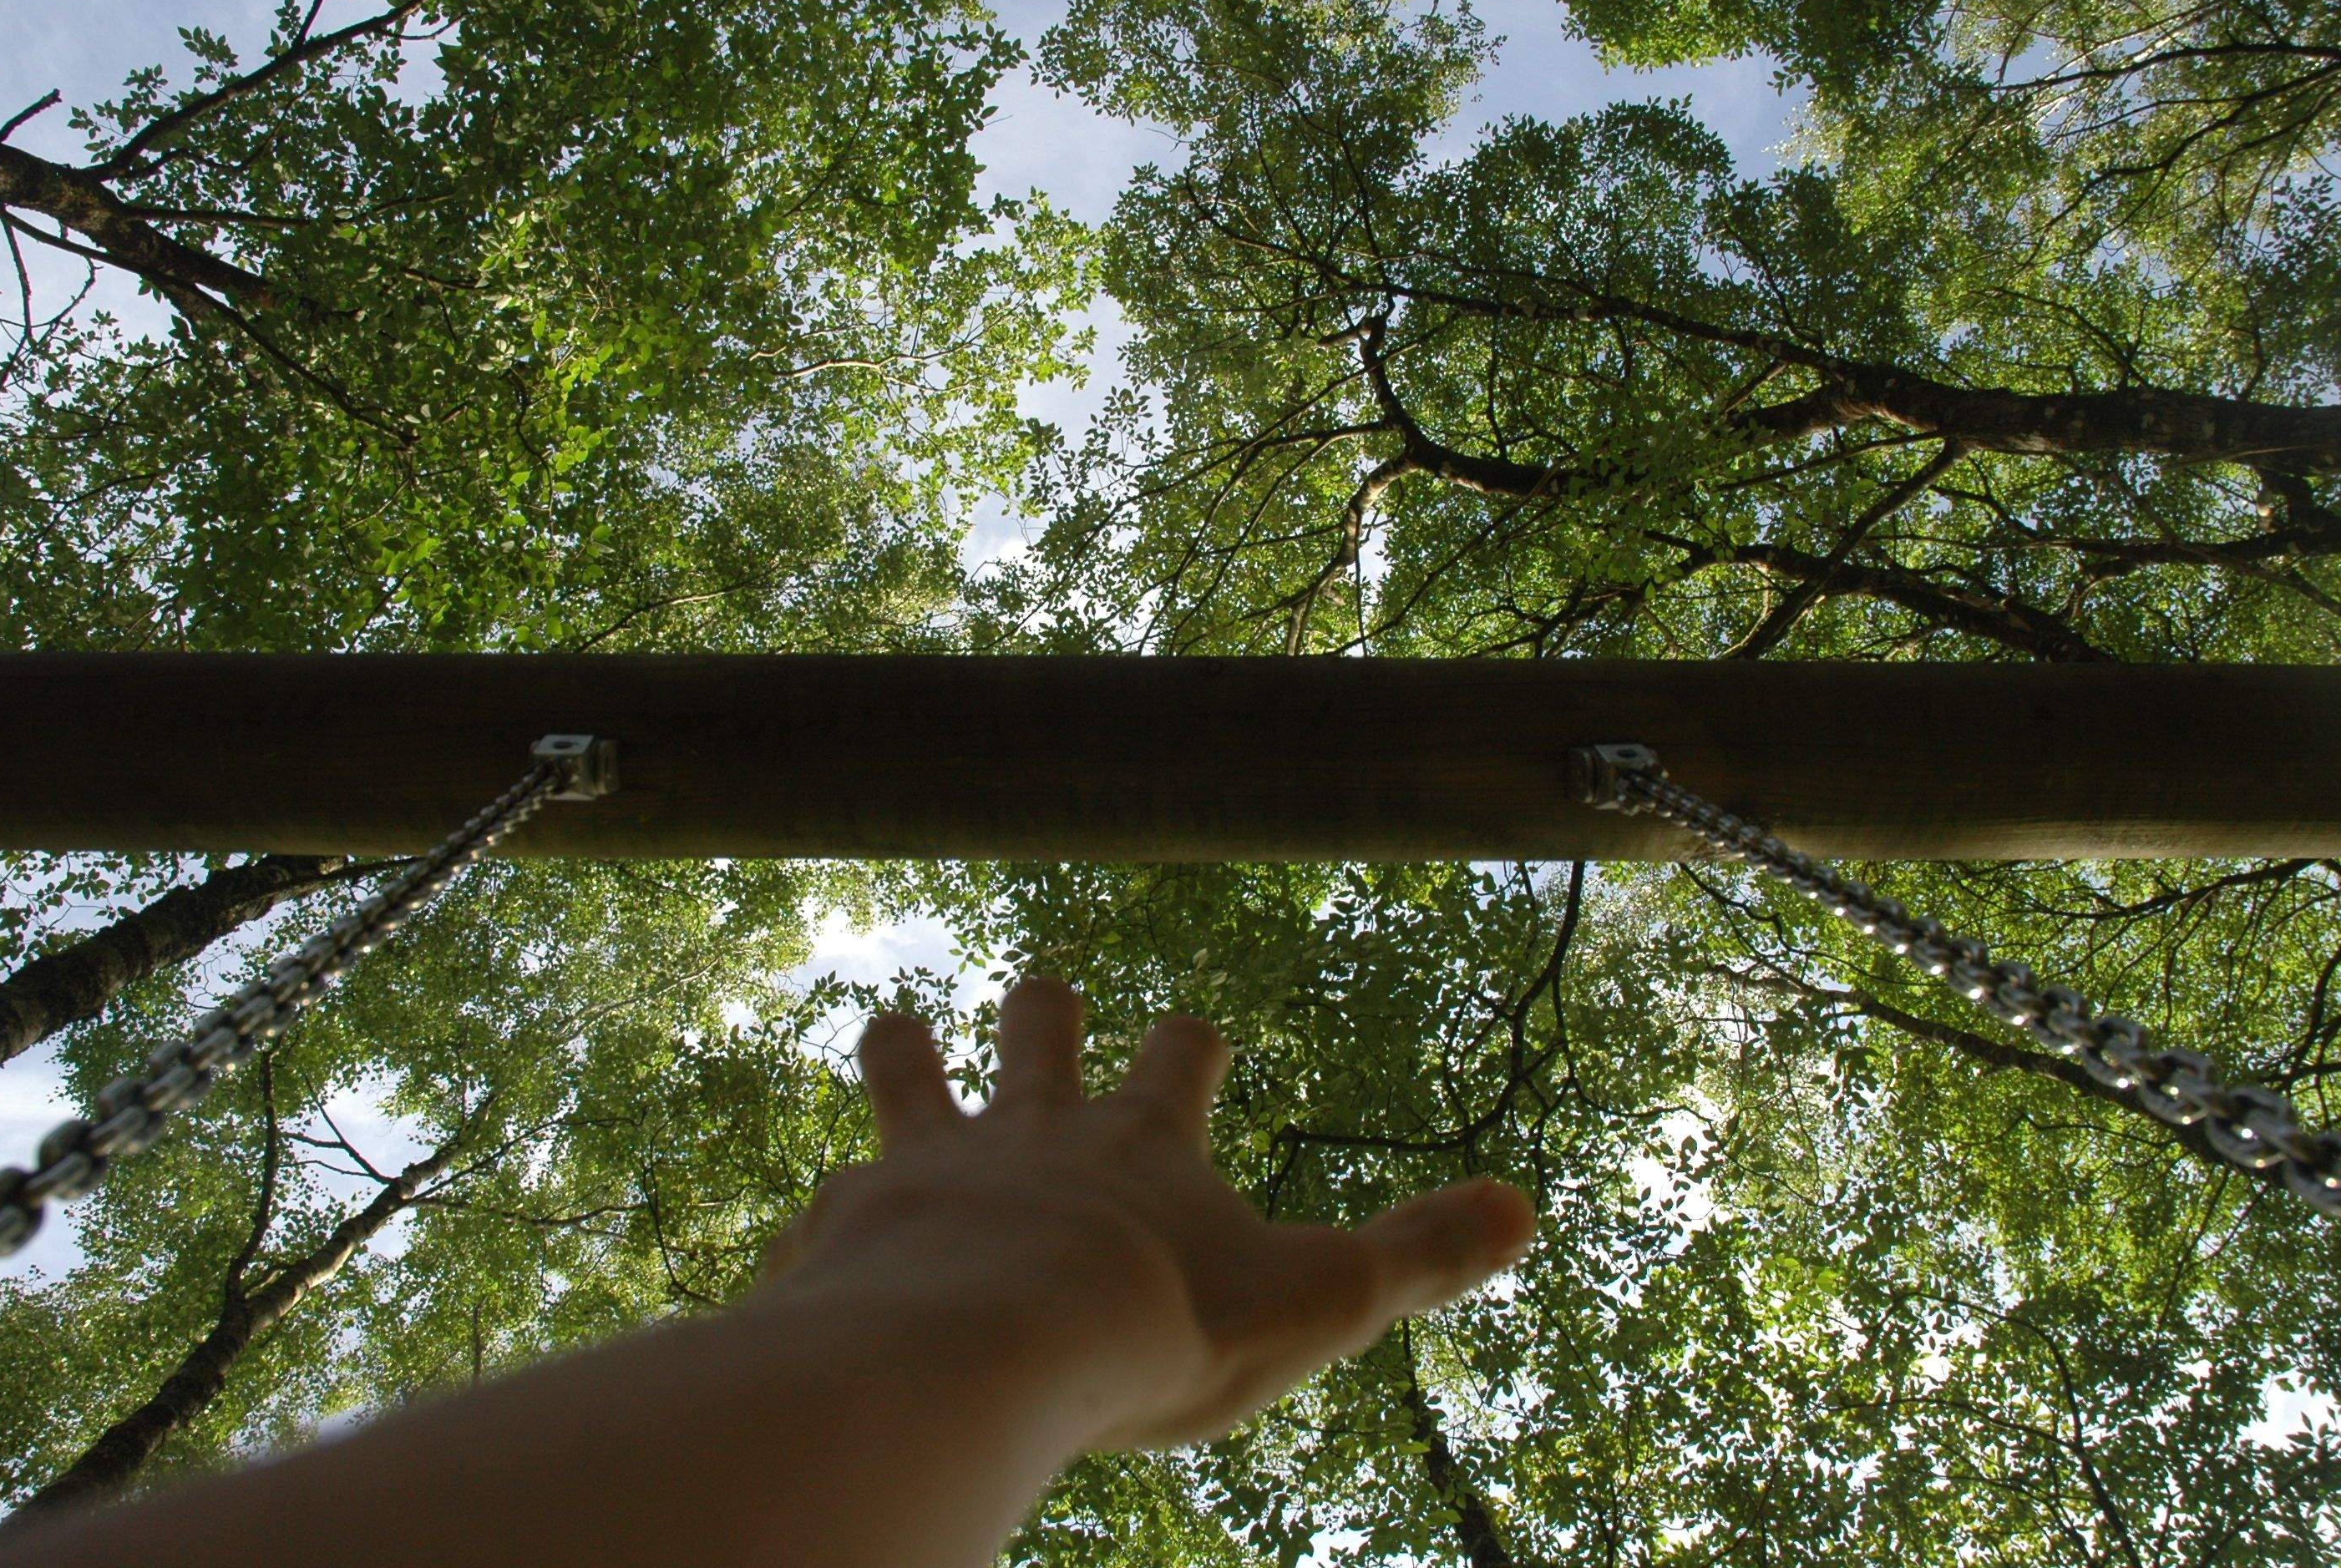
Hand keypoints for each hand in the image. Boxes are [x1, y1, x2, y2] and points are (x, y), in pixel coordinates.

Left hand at [757, 978, 1535, 1448]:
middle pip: (1038, 1028)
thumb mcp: (1317, 1299)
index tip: (1193, 1035)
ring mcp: (933, 1163)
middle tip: (1043, 990)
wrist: (987, 1349)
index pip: (1178, 1052)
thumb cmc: (1158, 1325)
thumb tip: (1525, 1207)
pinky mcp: (852, 1218)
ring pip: (910, 1070)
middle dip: (1044, 1011)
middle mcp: (1034, 1128)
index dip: (1188, 1044)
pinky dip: (830, 1207)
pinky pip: (829, 1196)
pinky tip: (815, 1227)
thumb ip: (1416, 1256)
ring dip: (907, 1052)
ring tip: (895, 1030)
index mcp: (1142, 1141)